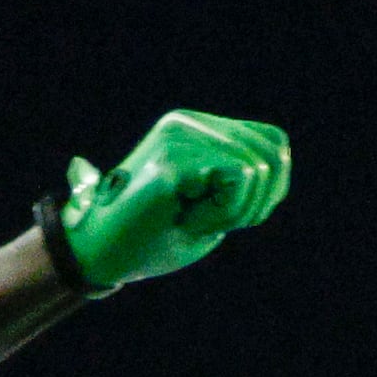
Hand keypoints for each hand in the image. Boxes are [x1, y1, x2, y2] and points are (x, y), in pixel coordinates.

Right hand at [57, 110, 289, 288]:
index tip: (229, 213)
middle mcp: (189, 122)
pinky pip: (237, 180)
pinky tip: (183, 220)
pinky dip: (220, 214)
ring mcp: (178, 136)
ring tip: (188, 219)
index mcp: (199, 128)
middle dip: (252, 205)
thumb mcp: (213, 208)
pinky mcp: (172, 159)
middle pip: (272, 157)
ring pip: (257, 169)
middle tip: (204, 220)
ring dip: (231, 212)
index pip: (274, 142)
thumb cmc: (156, 236)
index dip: (269, 189)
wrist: (99, 254)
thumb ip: (244, 182)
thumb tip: (277, 157)